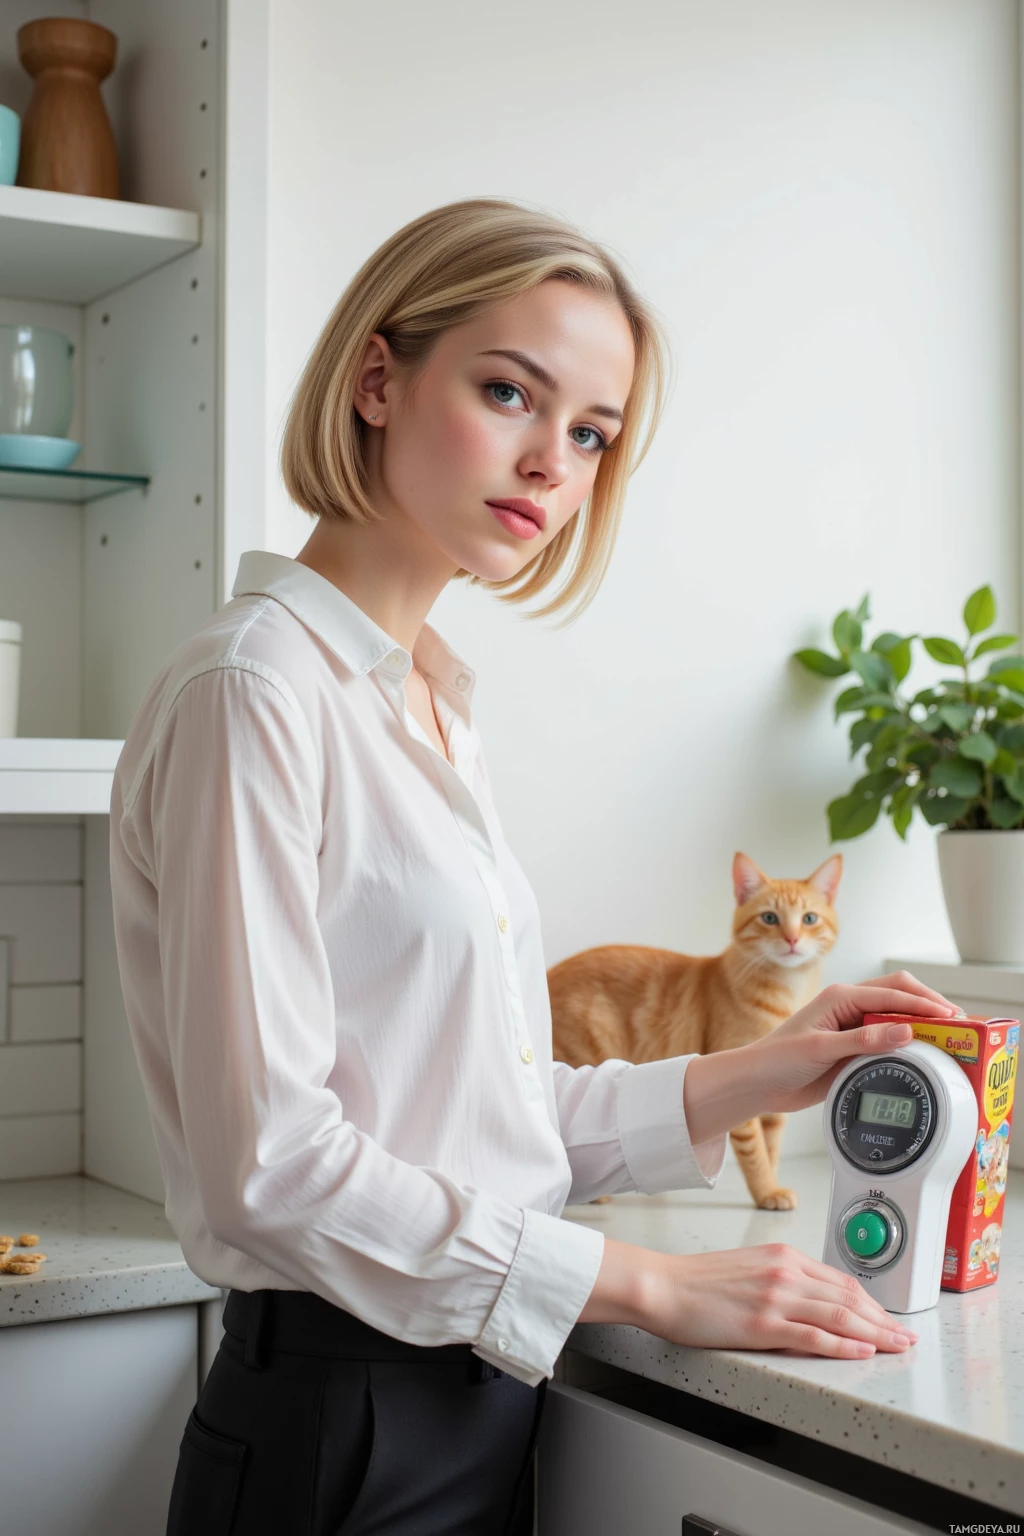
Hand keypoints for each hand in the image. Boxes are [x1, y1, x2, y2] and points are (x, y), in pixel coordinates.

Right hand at [646, 1241, 917, 1358]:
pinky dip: (843, 1344)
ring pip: (839, 1315)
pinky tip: (861, 1351)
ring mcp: (775, 1297)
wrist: (664, 1286)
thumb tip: (811, 1303)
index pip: (840, 1281)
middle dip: (882, 1319)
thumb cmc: (697, 1282)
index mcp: (782, 1256)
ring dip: (874, 1333)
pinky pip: (814, 1336)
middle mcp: (784, 1271)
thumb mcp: (748, 1268)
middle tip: (905, 1336)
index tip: (887, 1317)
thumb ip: (782, 1280)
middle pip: (848, 1297)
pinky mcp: (763, 1324)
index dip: (870, 1302)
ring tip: (896, 1346)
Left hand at [742, 969, 960, 1114]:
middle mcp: (849, 1007)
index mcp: (841, 997)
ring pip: (896, 1017)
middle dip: (928, 1005)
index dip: (924, 1004)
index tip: (950, 1017)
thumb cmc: (777, 1059)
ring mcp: (852, 1027)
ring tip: (948, 1037)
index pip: (892, 993)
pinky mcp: (853, 1048)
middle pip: (899, 995)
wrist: (758, 1084)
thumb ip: (863, 1040)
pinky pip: (887, 1040)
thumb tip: (905, 1030)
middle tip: (957, 1024)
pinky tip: (922, 1055)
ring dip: (920, 1023)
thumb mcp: (820, 1048)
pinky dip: (907, 1044)